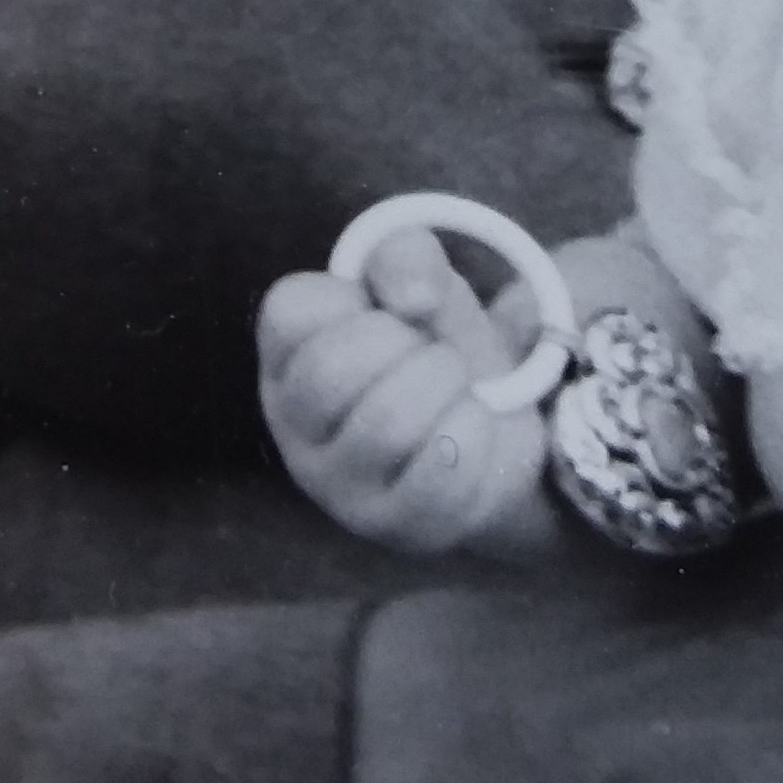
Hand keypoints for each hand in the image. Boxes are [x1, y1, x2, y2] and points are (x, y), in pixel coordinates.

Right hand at [257, 228, 554, 558]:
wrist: (496, 421)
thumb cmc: (435, 341)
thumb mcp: (422, 279)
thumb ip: (407, 255)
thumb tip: (417, 299)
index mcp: (286, 359)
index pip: (288, 314)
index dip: (355, 299)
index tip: (388, 312)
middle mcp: (296, 430)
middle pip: (330, 372)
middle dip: (407, 345)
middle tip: (431, 353)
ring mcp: (342, 488)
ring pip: (388, 422)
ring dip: (448, 384)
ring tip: (455, 386)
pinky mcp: (398, 526)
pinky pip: (443, 470)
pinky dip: (478, 430)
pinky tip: (474, 426)